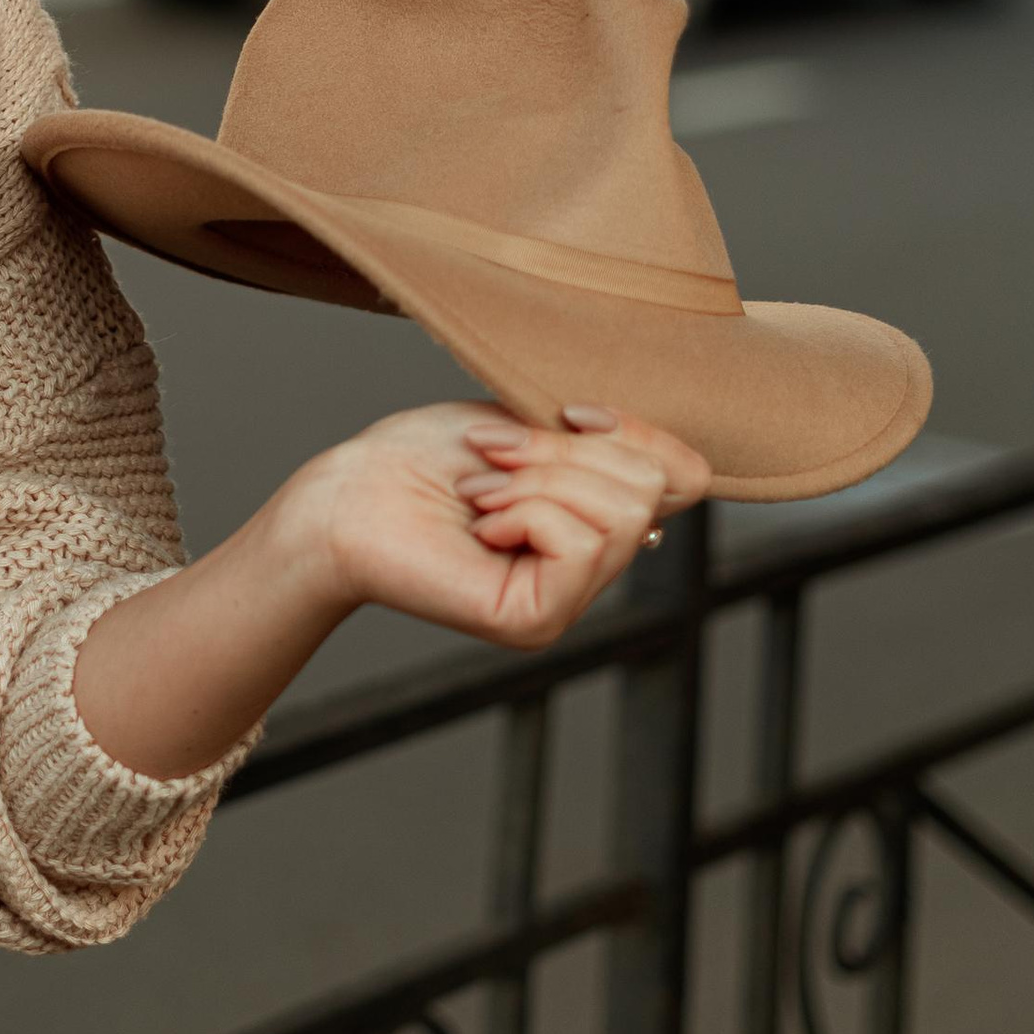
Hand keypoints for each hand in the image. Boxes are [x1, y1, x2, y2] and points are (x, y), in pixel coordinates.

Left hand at [271, 399, 710, 652]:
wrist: (348, 493)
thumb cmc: (423, 457)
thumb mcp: (531, 429)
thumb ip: (607, 450)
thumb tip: (683, 479)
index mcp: (597, 519)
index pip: (686, 476)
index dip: (640, 431)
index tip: (570, 412)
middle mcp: (591, 568)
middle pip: (652, 487)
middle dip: (567, 452)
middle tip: (494, 461)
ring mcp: (566, 601)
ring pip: (620, 512)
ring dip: (538, 478)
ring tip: (482, 495)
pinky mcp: (535, 620)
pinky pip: (580, 543)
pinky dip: (527, 509)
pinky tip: (482, 523)